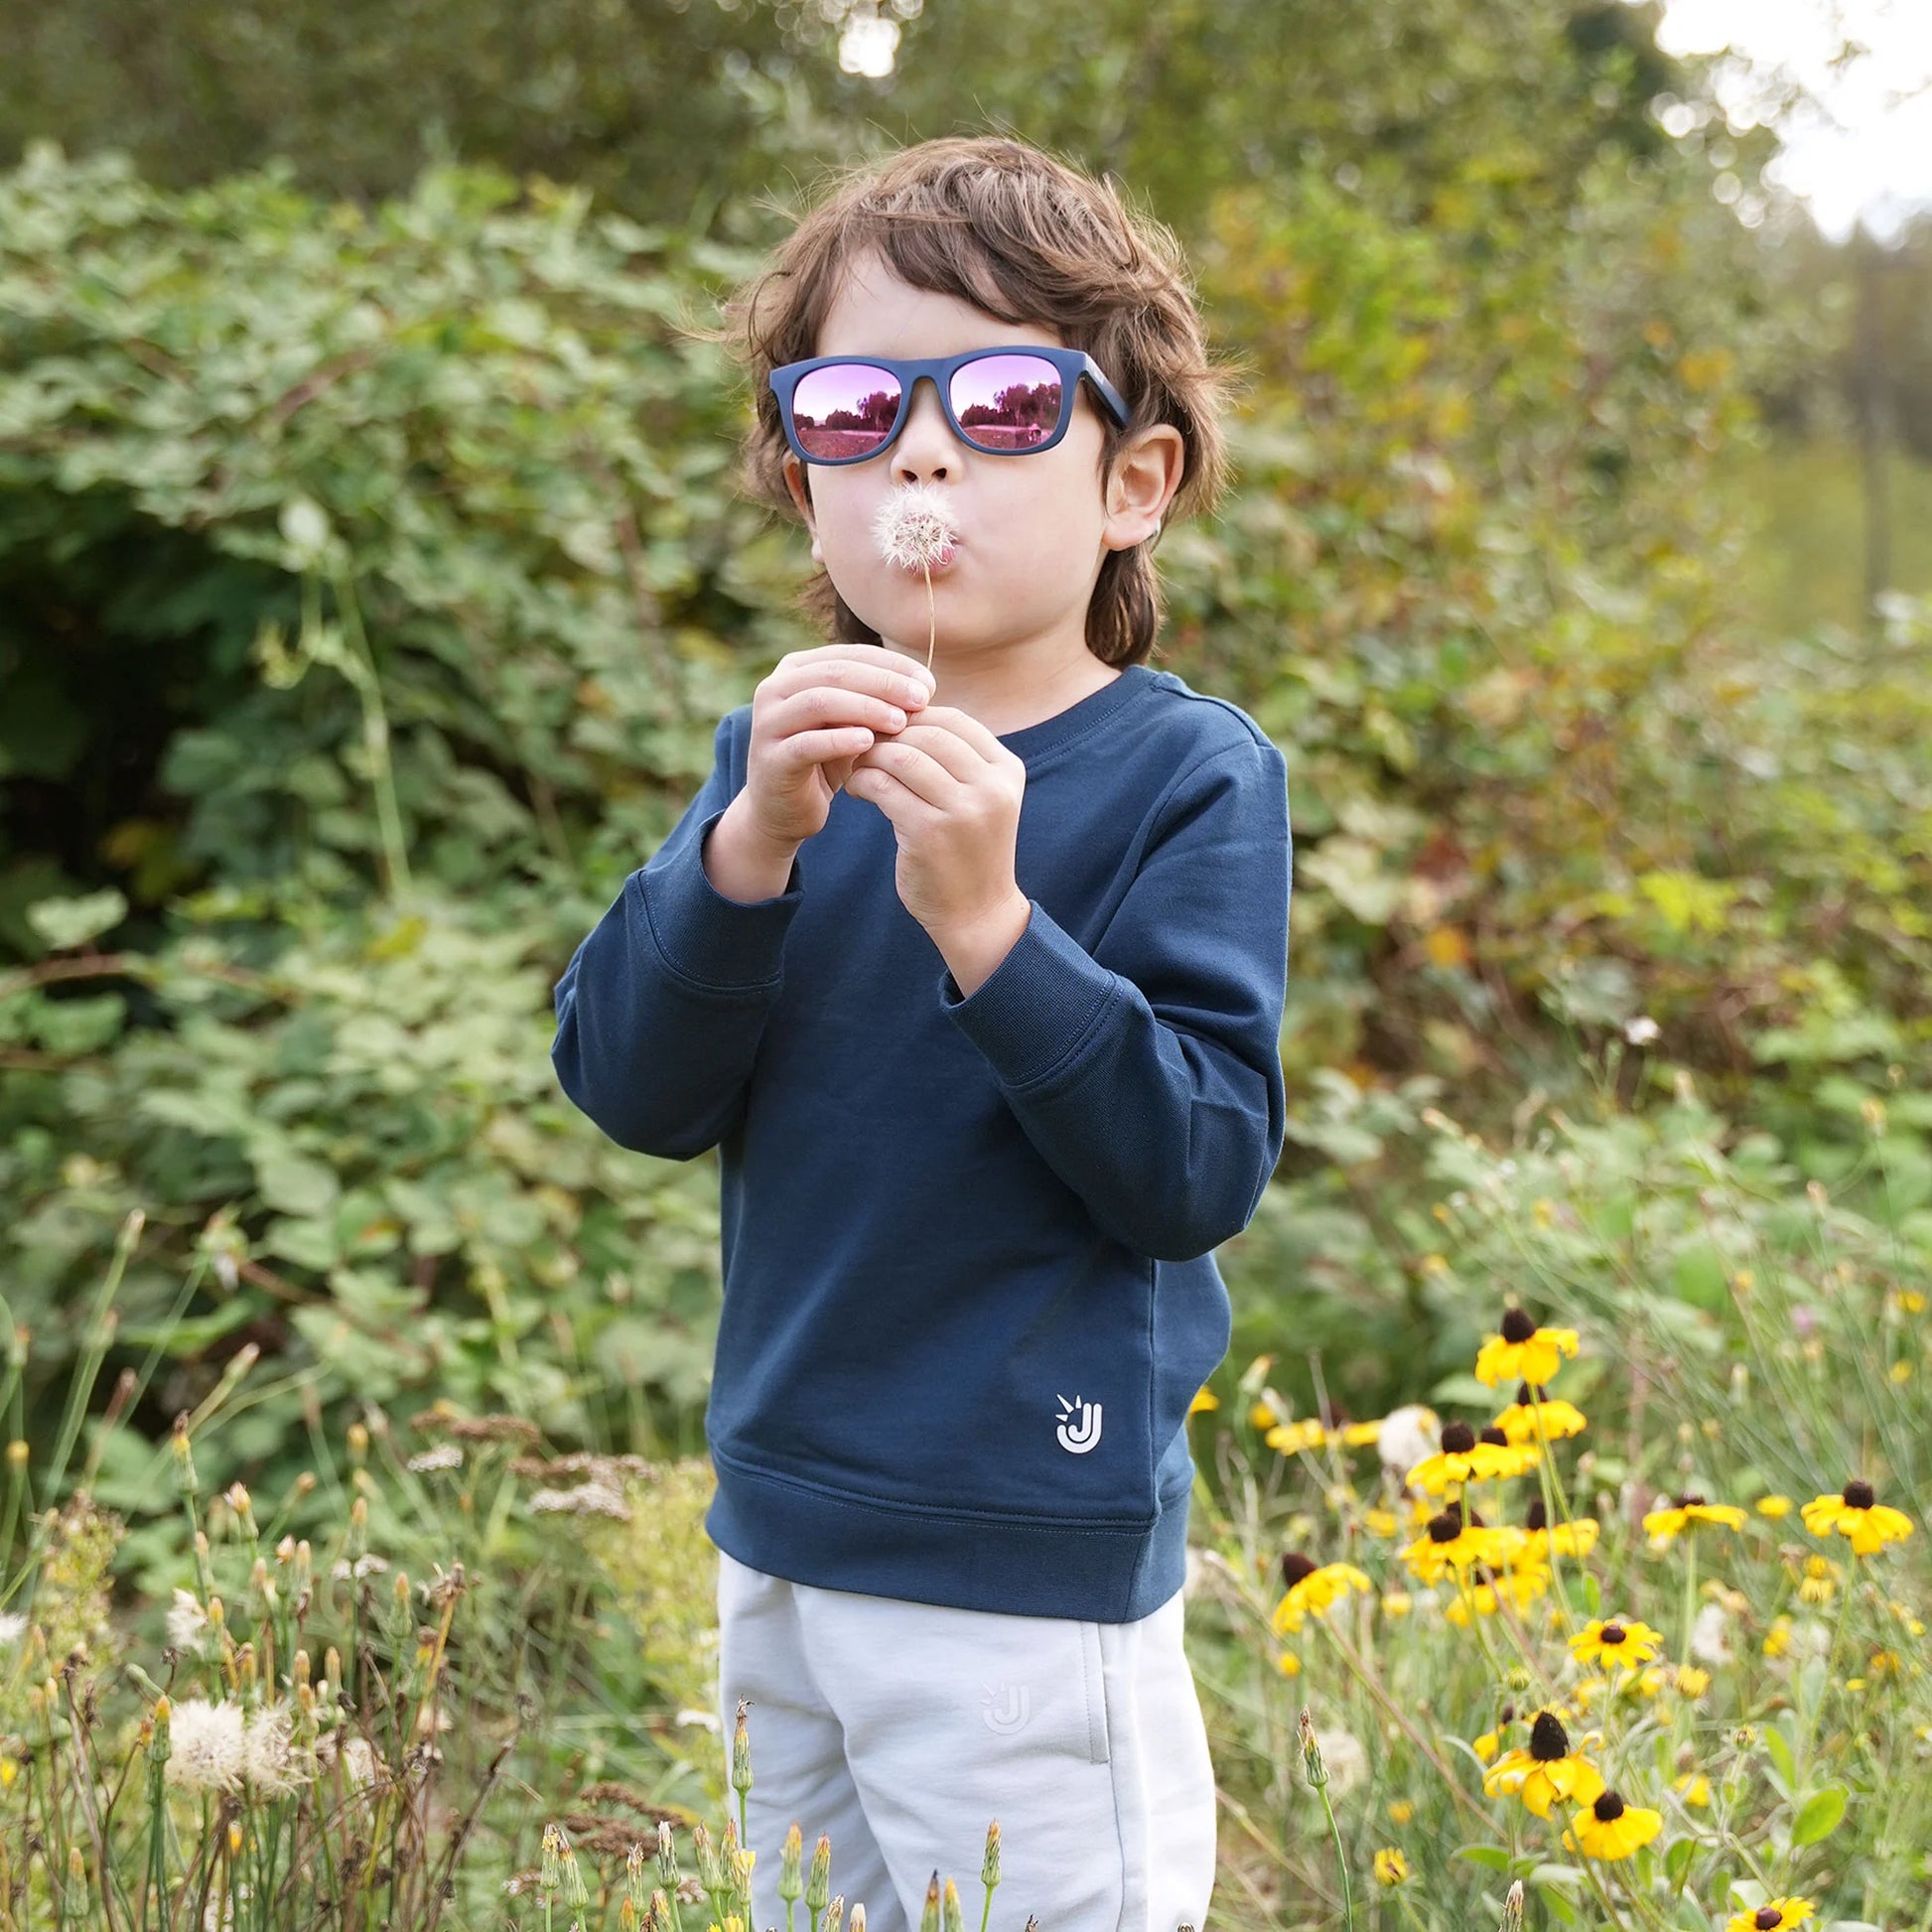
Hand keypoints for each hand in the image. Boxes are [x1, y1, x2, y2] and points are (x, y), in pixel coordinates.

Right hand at [739, 644, 937, 850]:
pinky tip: (869, 743)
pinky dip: (839, 740)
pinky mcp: (771, 759)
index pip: (851, 655)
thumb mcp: (852, 723)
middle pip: (835, 673)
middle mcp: (775, 688)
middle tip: (920, 700)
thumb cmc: (825, 760)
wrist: (784, 809)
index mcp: (796, 669)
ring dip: (865, 708)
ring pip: (819, 702)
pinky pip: (807, 743)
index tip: (929, 684)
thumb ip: (877, 700)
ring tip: (900, 722)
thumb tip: (926, 686)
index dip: (893, 666)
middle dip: (883, 684)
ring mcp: (767, 722)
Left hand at [843, 705, 1027, 945]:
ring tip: (859, 767)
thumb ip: (956, 758)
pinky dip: (862, 781)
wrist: (977, 914)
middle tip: (863, 745)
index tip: (887, 730)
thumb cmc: (969, 851)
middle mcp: (990, 787)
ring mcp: (963, 810)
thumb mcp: (980, 798)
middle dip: (888, 734)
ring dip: (871, 756)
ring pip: (902, 756)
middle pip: (926, 733)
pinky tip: (857, 790)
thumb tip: (902, 711)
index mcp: (1006, 770)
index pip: (954, 719)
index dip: (913, 717)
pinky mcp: (929, 832)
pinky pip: (884, 786)